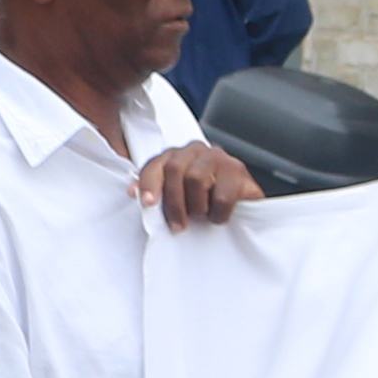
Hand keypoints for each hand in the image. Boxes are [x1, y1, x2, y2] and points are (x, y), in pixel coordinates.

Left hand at [136, 142, 256, 229]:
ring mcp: (218, 157)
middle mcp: (195, 150)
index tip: (148, 203)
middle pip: (174, 170)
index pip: (155, 164)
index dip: (148, 184)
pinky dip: (218, 213)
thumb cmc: (205, 203)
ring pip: (196, 179)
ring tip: (202, 216)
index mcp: (175, 155)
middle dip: (173, 203)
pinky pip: (222, 195)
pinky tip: (219, 216)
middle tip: (177, 226)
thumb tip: (133, 191)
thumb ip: (155, 193)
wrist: (243, 206)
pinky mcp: (238, 170)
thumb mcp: (177, 199)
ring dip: (197, 207)